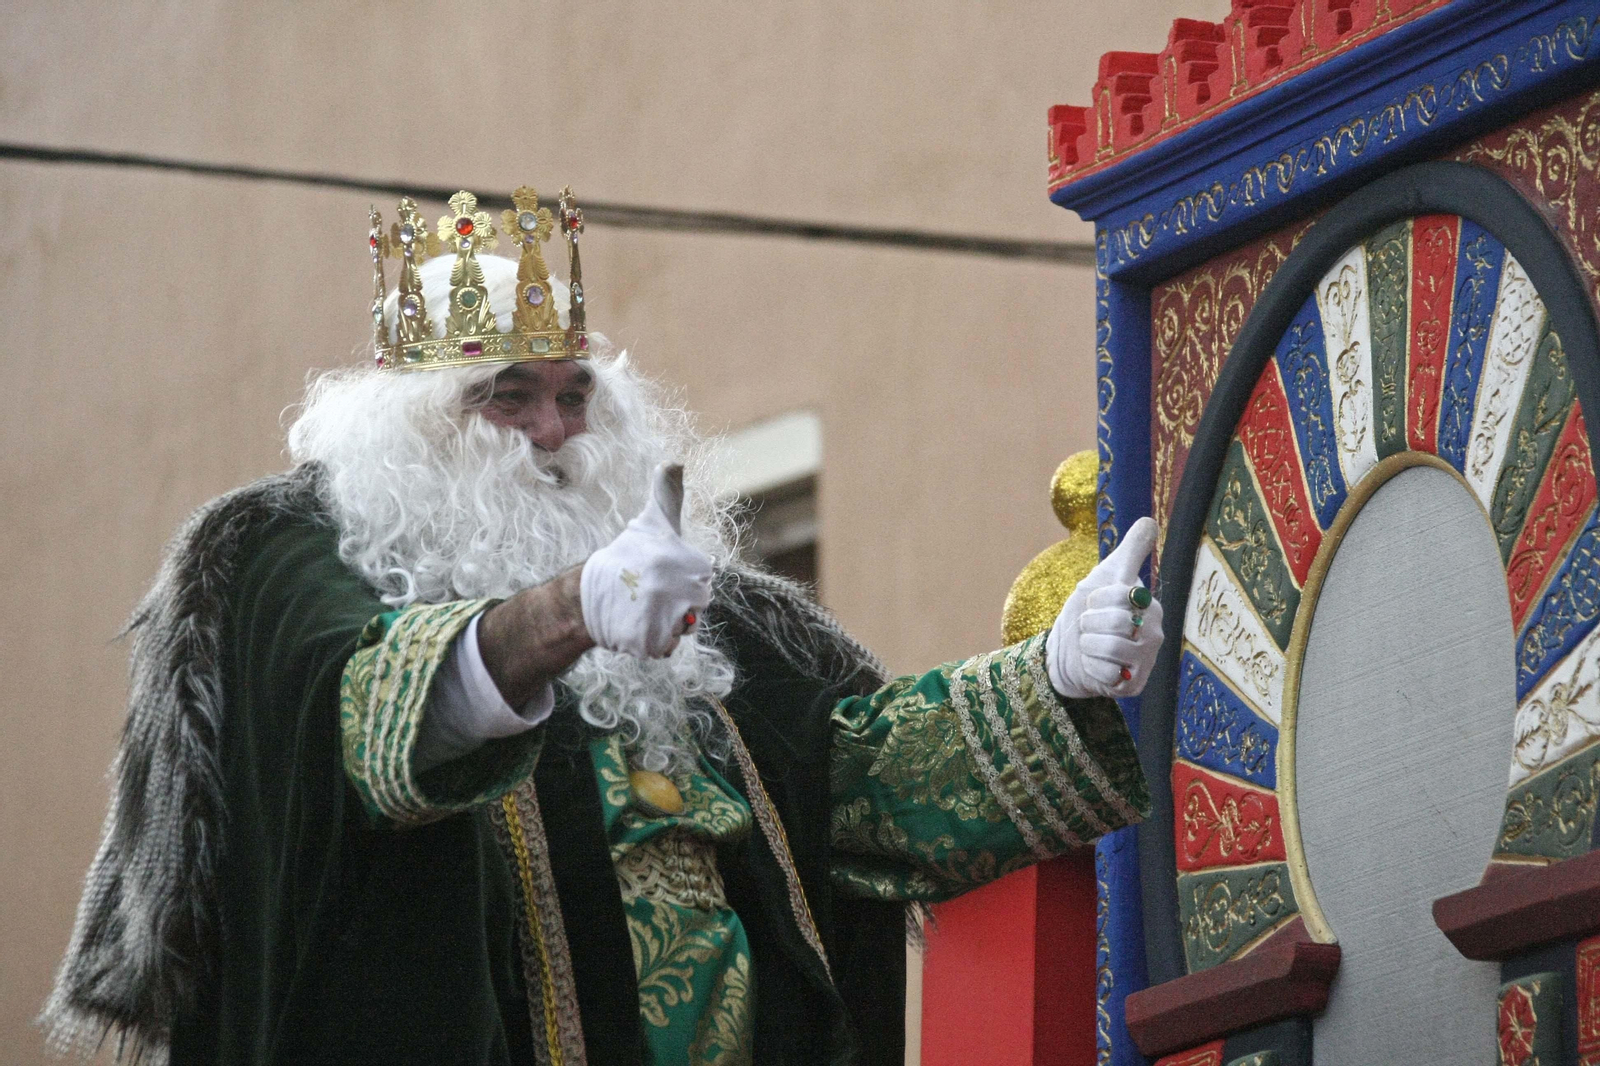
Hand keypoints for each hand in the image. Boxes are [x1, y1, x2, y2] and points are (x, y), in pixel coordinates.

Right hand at [580, 463, 713, 658]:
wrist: (586, 592)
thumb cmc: (628, 554)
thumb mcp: (654, 521)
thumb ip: (669, 493)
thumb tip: (673, 461)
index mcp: (695, 564)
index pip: (703, 583)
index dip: (681, 580)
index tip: (658, 570)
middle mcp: (685, 592)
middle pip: (696, 610)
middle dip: (675, 605)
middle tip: (649, 592)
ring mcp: (668, 619)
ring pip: (681, 631)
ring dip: (663, 624)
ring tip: (641, 607)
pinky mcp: (652, 643)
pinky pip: (665, 649)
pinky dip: (651, 642)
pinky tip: (635, 625)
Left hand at [1046, 516, 1163, 698]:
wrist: (1068, 650)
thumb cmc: (1090, 610)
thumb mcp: (1107, 574)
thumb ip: (1132, 549)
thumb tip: (1150, 521)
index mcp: (1150, 605)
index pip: (1121, 594)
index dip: (1096, 598)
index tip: (1094, 602)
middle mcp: (1154, 634)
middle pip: (1115, 622)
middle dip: (1089, 622)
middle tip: (1090, 627)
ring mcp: (1145, 662)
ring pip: (1110, 648)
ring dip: (1088, 645)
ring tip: (1091, 645)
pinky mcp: (1132, 686)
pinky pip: (1106, 674)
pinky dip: (1091, 668)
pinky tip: (1094, 666)